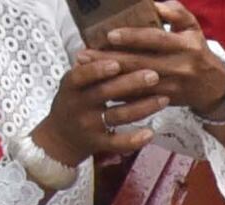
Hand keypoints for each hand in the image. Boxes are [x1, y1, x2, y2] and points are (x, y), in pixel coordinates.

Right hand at [33, 44, 171, 164]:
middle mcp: (78, 105)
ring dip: (142, 107)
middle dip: (131, 84)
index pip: (82, 76)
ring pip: (117, 116)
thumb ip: (90, 67)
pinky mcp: (99, 144)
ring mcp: (88, 126)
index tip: (117, 62)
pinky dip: (134, 139)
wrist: (60, 137)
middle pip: (105, 93)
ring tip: (164, 98)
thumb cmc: (74, 101)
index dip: (98, 70)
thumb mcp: (74, 82)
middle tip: (154, 74)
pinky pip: (118, 143)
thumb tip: (113, 41)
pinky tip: (151, 133)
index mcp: (71, 86)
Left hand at [86, 0, 224, 114]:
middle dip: (110, 59)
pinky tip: (100, 86)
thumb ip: (176, 13)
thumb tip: (155, 4)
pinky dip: (119, 93)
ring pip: (136, 83)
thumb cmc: (197, 52)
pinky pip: (139, 99)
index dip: (134, 38)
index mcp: (185, 46)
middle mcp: (179, 67)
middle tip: (84, 54)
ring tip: (86, 68)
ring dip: (109, 77)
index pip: (157, 40)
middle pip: (140, 63)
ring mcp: (172, 87)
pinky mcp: (165, 100)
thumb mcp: (193, 28)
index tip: (110, 35)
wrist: (214, 88)